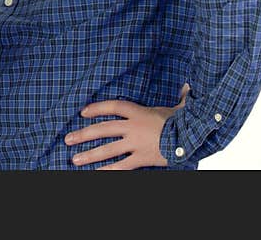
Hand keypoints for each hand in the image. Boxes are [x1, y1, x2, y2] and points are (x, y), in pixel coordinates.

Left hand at [64, 83, 189, 169]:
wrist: (192, 137)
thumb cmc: (185, 121)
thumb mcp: (178, 106)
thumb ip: (179, 97)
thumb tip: (187, 86)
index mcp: (138, 111)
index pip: (112, 107)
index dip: (96, 108)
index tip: (82, 112)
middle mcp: (133, 127)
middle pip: (103, 129)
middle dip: (84, 134)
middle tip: (68, 138)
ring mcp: (136, 143)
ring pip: (108, 149)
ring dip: (90, 154)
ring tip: (74, 159)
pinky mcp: (141, 158)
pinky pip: (121, 167)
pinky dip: (108, 171)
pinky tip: (95, 174)